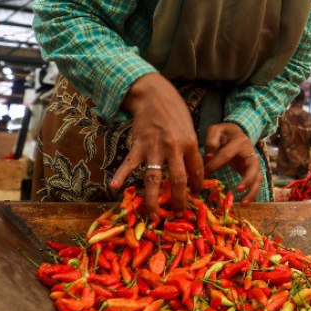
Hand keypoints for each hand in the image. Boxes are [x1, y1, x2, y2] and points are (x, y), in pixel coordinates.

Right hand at [111, 73, 202, 217]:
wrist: (154, 96)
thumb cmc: (174, 112)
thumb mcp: (189, 129)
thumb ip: (190, 149)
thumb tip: (194, 171)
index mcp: (190, 144)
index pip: (196, 171)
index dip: (196, 187)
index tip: (195, 196)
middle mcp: (174, 148)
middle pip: (177, 181)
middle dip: (178, 201)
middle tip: (177, 214)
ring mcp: (155, 148)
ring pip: (154, 180)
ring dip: (153, 200)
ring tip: (153, 215)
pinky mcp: (138, 146)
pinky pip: (129, 165)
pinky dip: (120, 176)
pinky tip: (114, 187)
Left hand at [204, 122, 262, 203]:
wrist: (237, 132)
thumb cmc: (224, 133)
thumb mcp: (216, 130)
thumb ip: (211, 141)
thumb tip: (208, 158)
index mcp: (239, 141)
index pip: (227, 155)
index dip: (215, 164)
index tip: (204, 174)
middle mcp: (251, 152)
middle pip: (253, 167)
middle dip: (247, 179)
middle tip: (238, 189)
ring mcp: (254, 162)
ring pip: (258, 177)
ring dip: (253, 191)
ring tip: (244, 203)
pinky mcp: (254, 170)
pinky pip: (256, 183)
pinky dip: (252, 194)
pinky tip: (245, 203)